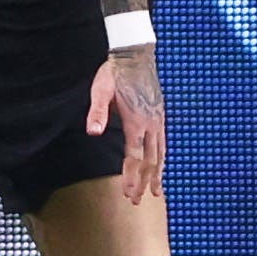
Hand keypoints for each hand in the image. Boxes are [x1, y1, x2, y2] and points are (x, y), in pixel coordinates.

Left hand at [87, 45, 166, 201]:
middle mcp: (151, 123)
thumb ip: (97, 112)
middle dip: (143, 182)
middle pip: (150, 160)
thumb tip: (93, 132)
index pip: (135, 156)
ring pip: (160, 154)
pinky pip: (163, 143)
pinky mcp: (159, 115)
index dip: (132, 177)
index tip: (128, 194)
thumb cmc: (115, 73)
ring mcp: (157, 120)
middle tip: (136, 201)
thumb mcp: (100, 91)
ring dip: (156, 175)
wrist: (135, 55)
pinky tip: (160, 167)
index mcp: (136, 120)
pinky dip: (162, 160)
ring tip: (155, 193)